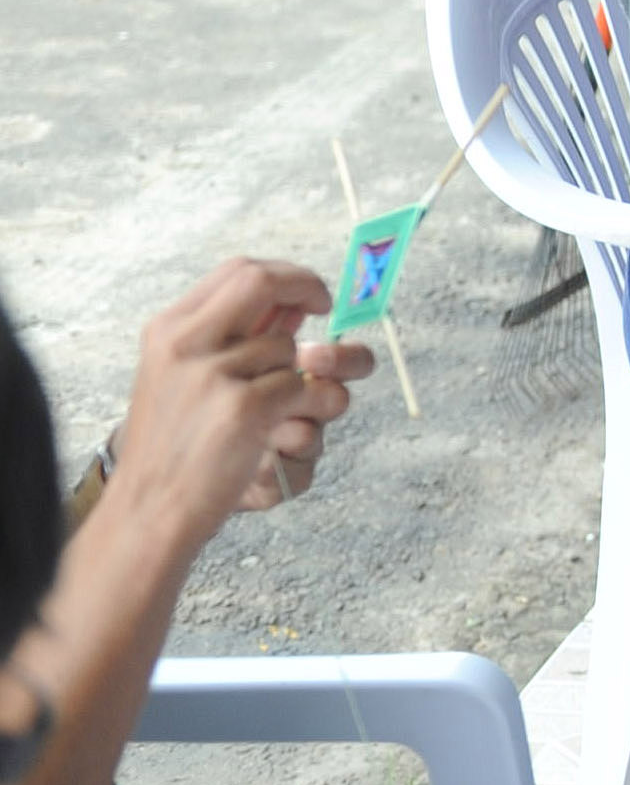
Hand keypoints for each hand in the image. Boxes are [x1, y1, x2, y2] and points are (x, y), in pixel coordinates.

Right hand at [111, 262, 362, 553]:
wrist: (147, 512)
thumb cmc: (176, 451)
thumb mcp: (184, 382)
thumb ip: (233, 343)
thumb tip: (295, 307)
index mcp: (168, 331)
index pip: (238, 272)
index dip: (287, 276)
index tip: (312, 298)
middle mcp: (184, 343)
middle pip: (264, 283)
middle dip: (308, 289)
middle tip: (327, 310)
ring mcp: (212, 374)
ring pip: (294, 352)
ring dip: (308, 385)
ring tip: (284, 422)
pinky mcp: (242, 408)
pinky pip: (307, 391)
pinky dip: (312, 413)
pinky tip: (285, 439)